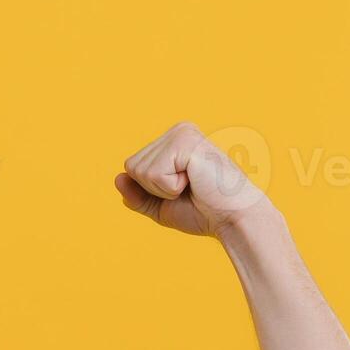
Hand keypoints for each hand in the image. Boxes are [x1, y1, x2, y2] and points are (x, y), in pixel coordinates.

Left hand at [114, 121, 270, 237]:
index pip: (133, 168)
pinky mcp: (185, 141)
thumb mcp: (161, 206)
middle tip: (188, 190)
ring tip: (193, 185)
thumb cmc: (204, 212)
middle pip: (132, 167)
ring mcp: (181, 133)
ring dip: (163, 189)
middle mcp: (177, 131)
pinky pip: (153, 173)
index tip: (182, 192)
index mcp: (173, 142)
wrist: (232, 218)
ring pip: (139, 170)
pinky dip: (169, 187)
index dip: (150, 191)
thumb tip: (117, 178)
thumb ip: (137, 195)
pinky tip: (194, 181)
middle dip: (154, 189)